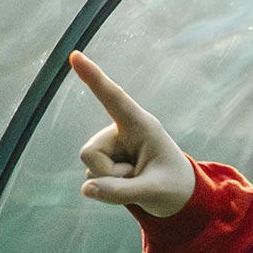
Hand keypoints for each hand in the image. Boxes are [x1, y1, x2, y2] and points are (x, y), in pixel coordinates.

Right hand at [70, 51, 194, 216]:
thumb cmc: (173, 186)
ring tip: (138, 179)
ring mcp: (109, 145)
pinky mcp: (102, 160)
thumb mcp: (154, 192)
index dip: (94, 77)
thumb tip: (85, 188)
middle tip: (140, 177)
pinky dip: (110, 191)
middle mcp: (120, 131)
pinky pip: (92, 181)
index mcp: (141, 126)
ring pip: (90, 169)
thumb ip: (121, 192)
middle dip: (110, 175)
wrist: (177, 196)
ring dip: (113, 183)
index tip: (75, 55)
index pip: (113, 98)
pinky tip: (129, 185)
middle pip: (90, 153)